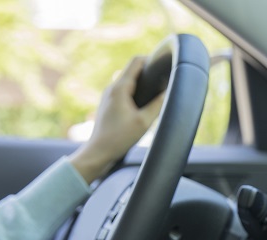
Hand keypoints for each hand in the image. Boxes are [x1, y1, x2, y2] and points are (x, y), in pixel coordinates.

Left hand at [68, 57, 165, 183]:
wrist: (99, 152)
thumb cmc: (120, 138)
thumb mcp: (144, 122)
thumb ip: (158, 105)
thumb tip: (168, 93)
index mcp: (119, 88)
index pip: (136, 62)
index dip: (151, 59)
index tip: (163, 64)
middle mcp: (112, 88)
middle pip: (132, 71)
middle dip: (148, 73)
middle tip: (163, 80)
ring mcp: (108, 96)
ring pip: (127, 82)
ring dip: (141, 84)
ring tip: (155, 93)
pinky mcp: (108, 105)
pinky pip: (123, 92)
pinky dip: (135, 93)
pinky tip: (143, 106)